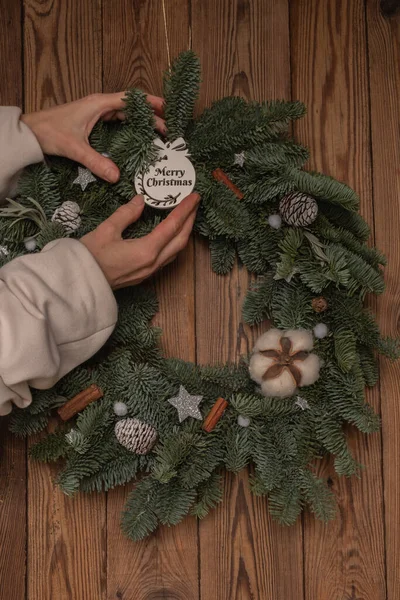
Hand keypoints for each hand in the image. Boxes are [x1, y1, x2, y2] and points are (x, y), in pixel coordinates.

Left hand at [20, 93, 165, 183]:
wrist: (30, 132)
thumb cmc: (49, 132)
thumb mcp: (75, 148)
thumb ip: (96, 162)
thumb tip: (116, 177)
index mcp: (99, 103)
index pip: (131, 98)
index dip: (150, 103)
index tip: (167, 109)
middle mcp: (99, 105)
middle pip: (132, 107)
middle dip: (151, 117)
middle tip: (167, 130)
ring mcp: (96, 113)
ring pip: (125, 115)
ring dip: (141, 123)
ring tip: (158, 134)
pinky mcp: (92, 122)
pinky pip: (116, 122)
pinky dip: (129, 128)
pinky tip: (137, 139)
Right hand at [81, 193, 199, 288]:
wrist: (79, 284)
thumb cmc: (89, 258)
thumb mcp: (106, 230)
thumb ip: (126, 214)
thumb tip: (141, 201)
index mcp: (146, 251)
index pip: (173, 226)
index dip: (185, 210)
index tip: (194, 197)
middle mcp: (153, 263)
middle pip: (180, 240)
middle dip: (190, 221)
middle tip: (194, 204)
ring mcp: (149, 271)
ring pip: (176, 251)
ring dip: (184, 233)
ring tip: (186, 217)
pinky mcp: (144, 275)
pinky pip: (167, 258)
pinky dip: (174, 244)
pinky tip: (171, 235)